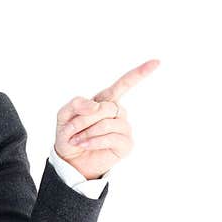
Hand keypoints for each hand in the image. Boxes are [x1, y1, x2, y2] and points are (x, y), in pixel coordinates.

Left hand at [54, 59, 159, 179]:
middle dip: (84, 119)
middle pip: (106, 107)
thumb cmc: (69, 135)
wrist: (70, 159)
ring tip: (76, 139)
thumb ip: (76, 104)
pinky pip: (111, 138)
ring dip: (88, 132)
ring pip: (108, 123)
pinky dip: (94, 141)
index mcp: (105, 101)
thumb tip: (95, 105)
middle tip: (70, 130)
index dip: (140, 73)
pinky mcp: (126, 144)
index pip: (124, 84)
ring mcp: (124, 128)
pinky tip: (84, 145)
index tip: (156, 62)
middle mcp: (117, 113)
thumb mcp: (65, 115)